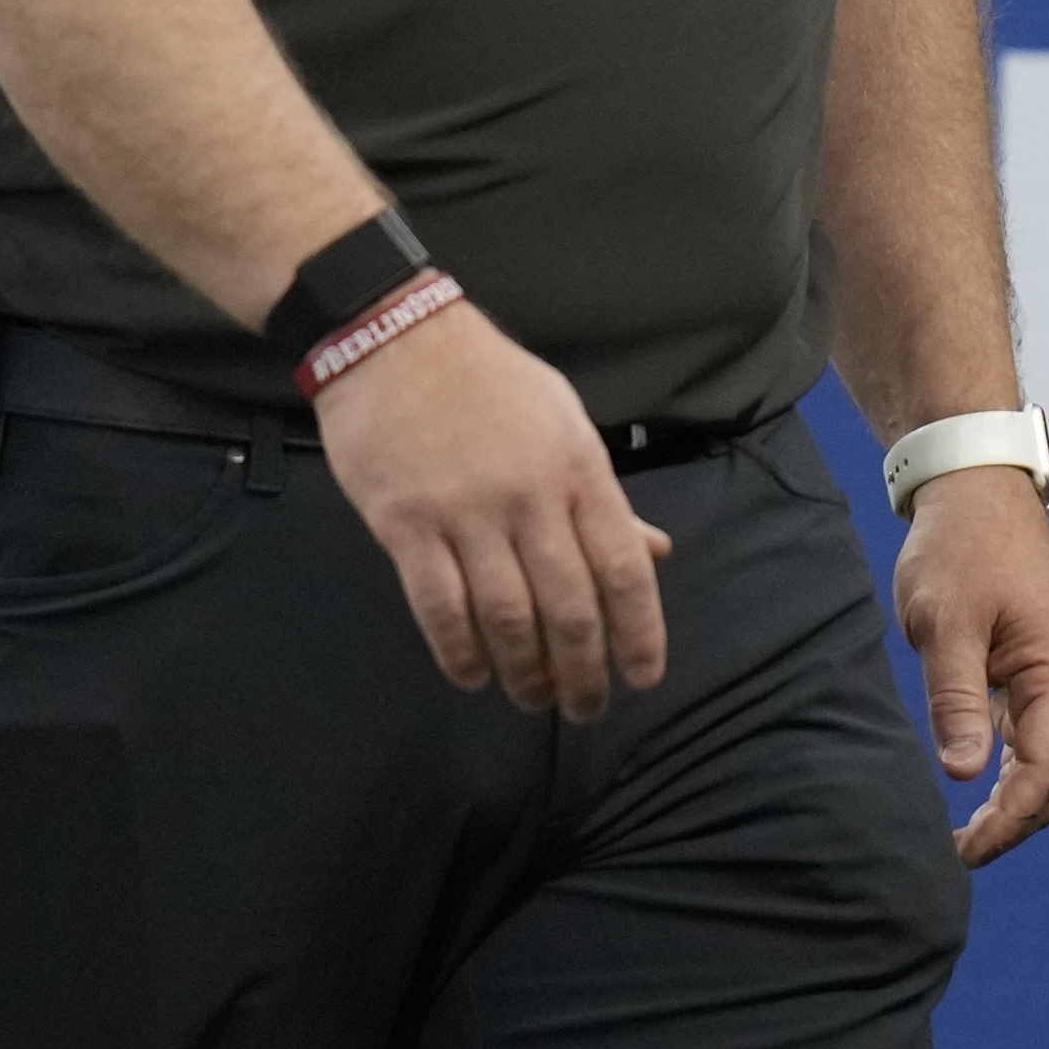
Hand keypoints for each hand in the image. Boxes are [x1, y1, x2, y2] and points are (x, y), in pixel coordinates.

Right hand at [315, 301, 674, 716]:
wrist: (394, 339)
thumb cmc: (490, 383)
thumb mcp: (565, 423)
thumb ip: (604, 498)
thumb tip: (655, 553)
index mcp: (580, 469)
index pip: (623, 567)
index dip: (640, 632)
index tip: (644, 677)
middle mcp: (531, 497)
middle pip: (569, 606)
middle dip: (583, 670)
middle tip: (584, 710)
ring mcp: (466, 512)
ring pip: (507, 616)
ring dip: (524, 671)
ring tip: (532, 700)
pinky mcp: (406, 524)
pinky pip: (439, 606)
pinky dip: (459, 652)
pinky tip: (472, 675)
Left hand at [892, 464, 1048, 865]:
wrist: (977, 490)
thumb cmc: (960, 548)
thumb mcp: (946, 623)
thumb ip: (956, 699)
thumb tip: (963, 776)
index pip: (1044, 774)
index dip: (1005, 823)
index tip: (959, 851)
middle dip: (1012, 827)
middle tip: (953, 856)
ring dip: (1013, 807)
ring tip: (960, 839)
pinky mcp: (1044, 674)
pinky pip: (1037, 742)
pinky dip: (1012, 777)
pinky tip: (975, 794)